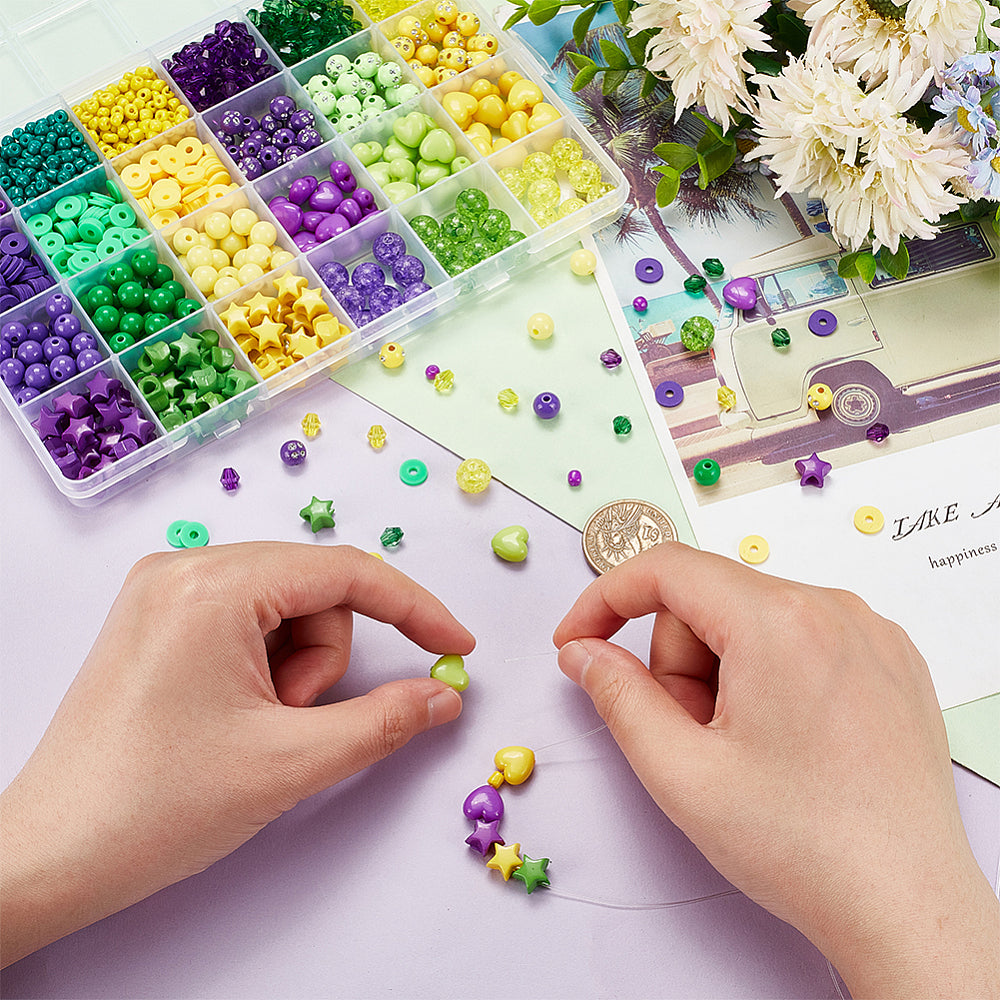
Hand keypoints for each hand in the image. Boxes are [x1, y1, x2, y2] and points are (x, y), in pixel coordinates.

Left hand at [1, 542, 473, 967]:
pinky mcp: (157, 617)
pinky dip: (265, 663)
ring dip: (294, 666)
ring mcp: (164, 590)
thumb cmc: (157, 806)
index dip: (414, 608)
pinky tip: (236, 710)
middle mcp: (183, 568)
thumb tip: (442, 695)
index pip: (345, 572)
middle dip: (325, 658)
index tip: (458, 645)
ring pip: (283, 607)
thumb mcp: (291, 762)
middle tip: (292, 719)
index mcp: (213, 586)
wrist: (53, 856)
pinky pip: (247, 619)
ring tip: (256, 722)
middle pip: (313, 590)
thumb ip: (384, 720)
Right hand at [553, 543, 997, 999]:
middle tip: (696, 740)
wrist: (908, 907)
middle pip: (708, 602)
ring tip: (746, 750)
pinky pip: (798, 636)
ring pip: (751, 620)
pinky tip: (785, 740)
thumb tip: (583, 652)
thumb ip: (616, 696)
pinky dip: (768, 674)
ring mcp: (868, 631)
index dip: (605, 599)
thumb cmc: (805, 846)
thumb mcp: (680, 773)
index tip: (575, 642)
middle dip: (680, 665)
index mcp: (779, 623)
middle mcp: (833, 608)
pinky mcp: (889, 658)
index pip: (666, 569)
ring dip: (724, 675)